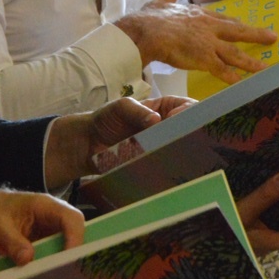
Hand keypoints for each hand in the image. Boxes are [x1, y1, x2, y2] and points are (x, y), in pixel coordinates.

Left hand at [0, 190, 84, 269]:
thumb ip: (12, 242)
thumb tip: (28, 260)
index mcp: (45, 206)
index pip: (71, 218)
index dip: (76, 237)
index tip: (69, 258)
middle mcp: (51, 219)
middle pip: (74, 234)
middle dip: (74, 254)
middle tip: (68, 277)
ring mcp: (47, 233)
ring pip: (65, 247)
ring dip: (62, 263)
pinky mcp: (41, 245)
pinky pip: (51, 256)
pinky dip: (50, 268)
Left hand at [45, 96, 188, 186]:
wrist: (87, 145)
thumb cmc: (106, 119)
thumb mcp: (120, 108)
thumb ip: (137, 112)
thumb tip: (157, 120)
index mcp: (163, 108)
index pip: (185, 106)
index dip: (188, 111)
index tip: (177, 118)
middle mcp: (167, 128)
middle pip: (189, 130)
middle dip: (192, 133)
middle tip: (185, 139)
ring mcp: (161, 148)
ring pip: (181, 150)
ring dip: (182, 152)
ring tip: (179, 156)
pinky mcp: (154, 165)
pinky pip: (167, 167)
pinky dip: (170, 168)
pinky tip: (171, 171)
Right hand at [116, 0, 277, 81]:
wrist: (146, 31)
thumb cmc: (149, 19)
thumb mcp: (162, 0)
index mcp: (200, 14)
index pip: (223, 19)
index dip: (235, 24)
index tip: (244, 25)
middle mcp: (208, 27)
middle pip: (238, 31)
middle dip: (256, 35)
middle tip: (273, 37)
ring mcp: (208, 43)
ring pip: (235, 53)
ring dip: (251, 61)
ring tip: (265, 67)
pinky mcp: (203, 58)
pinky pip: (222, 70)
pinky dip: (233, 77)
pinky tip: (242, 83)